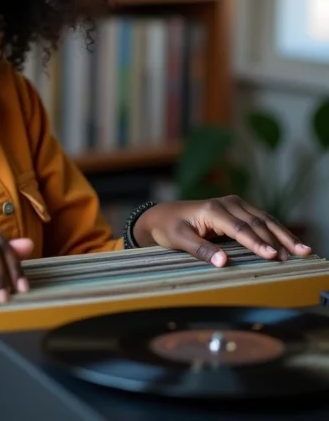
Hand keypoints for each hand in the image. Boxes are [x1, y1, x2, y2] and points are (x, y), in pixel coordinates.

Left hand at [132, 195, 312, 265]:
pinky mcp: (238, 209)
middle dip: (278, 239)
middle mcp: (226, 203)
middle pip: (257, 222)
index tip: (272, 255)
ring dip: (283, 235)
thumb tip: (222, 262)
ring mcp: (233, 204)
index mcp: (212, 209)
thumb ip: (200, 250)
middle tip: (298, 255)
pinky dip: (277, 231)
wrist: (162, 215)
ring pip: (264, 219)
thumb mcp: (179, 240)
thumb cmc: (169, 227)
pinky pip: (261, 220)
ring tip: (303, 250)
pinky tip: (290, 242)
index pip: (239, 228)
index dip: (256, 242)